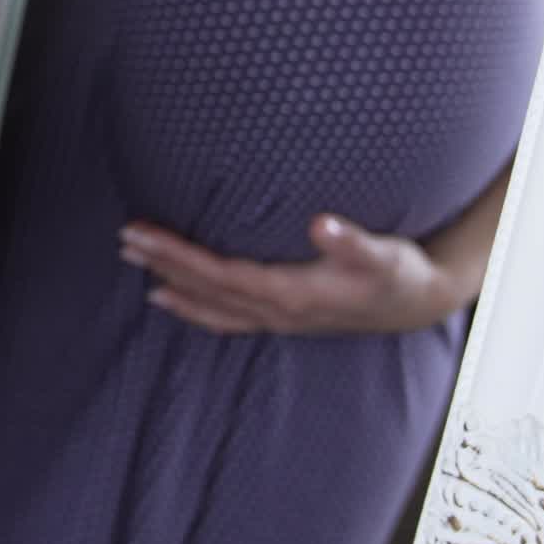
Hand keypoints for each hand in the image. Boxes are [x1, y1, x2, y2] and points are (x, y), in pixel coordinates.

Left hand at [118, 216, 463, 335]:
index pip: (219, 273)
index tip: (143, 233)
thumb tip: (322, 224)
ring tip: (135, 266)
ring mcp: (277, 318)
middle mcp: (277, 312)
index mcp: (291, 295)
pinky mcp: (282, 315)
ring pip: (211, 306)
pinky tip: (171, 296)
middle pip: (205, 289)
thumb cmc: (400, 273)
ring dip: (171, 284)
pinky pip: (226, 316)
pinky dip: (195, 307)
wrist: (420, 302)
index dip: (178, 254)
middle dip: (163, 263)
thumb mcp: (385, 254)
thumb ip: (354, 241)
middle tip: (123, 239)